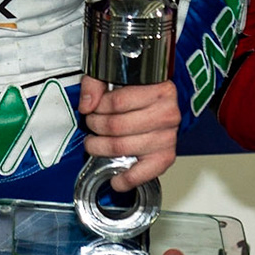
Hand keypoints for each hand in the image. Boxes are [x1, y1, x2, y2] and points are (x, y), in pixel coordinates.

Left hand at [79, 76, 179, 191]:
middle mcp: (167, 114)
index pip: (117, 102)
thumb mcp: (116, 75)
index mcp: (160, 90)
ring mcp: (168, 137)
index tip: (93, 108)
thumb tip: (87, 105)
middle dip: (96, 126)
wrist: (161, 103)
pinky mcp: (166, 156)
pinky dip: (127, 179)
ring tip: (95, 143)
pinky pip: (144, 172)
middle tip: (92, 124)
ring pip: (122, 147)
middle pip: (116, 126)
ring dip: (101, 147)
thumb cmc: (141, 90)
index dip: (98, 107)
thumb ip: (96, 83)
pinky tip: (116, 179)